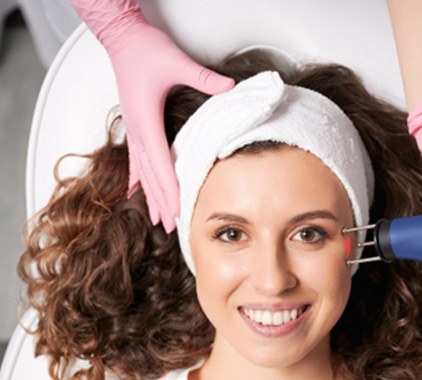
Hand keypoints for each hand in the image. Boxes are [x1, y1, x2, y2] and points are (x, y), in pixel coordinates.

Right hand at [71, 1, 234, 231]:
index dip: (170, 191)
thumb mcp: (177, 62)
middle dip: (162, 203)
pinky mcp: (134, 128)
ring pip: (143, 174)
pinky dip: (137, 180)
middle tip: (171, 228)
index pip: (162, 165)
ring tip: (156, 220)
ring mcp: (134, 132)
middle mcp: (138, 133)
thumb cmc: (144, 50)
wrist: (121, 40)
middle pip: (152, 177)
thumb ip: (203, 77)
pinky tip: (134, 193)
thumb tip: (230, 87)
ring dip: (150, 198)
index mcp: (147, 122)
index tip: (177, 212)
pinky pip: (135, 162)